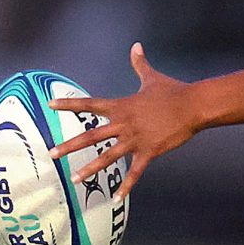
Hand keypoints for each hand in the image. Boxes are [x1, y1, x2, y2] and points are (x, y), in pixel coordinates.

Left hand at [49, 44, 196, 197]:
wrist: (193, 105)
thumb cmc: (173, 91)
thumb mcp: (152, 77)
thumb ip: (139, 63)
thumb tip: (136, 45)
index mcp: (121, 106)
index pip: (89, 104)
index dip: (69, 104)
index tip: (50, 105)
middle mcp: (124, 123)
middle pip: (91, 135)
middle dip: (69, 146)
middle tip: (51, 154)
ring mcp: (135, 139)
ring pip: (107, 157)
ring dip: (89, 169)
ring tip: (73, 179)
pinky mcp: (149, 152)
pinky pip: (134, 172)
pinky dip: (125, 186)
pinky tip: (115, 198)